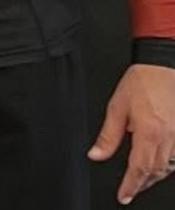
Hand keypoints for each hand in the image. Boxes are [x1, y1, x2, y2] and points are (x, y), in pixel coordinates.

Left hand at [89, 63, 174, 204]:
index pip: (139, 168)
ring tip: (140, 179)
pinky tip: (156, 163)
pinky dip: (166, 164)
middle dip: (141, 183)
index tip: (123, 196)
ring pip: (169, 167)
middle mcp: (168, 137)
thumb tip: (96, 154)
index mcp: (150, 132)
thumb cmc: (141, 82)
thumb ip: (108, 135)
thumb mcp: (117, 107)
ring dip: (154, 175)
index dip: (131, 186)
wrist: (163, 66)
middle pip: (156, 171)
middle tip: (129, 189)